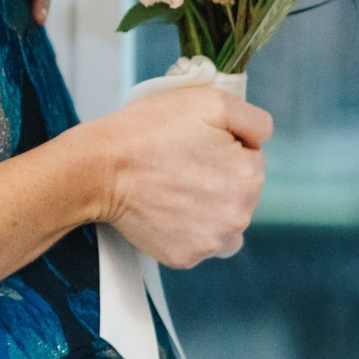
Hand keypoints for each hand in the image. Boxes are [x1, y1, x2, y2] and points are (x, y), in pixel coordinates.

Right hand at [73, 87, 271, 268]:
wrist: (97, 169)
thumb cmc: (147, 132)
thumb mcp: (207, 101)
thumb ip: (251, 118)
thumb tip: (261, 138)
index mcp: (249, 175)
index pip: (251, 158)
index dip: (223, 146)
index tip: (194, 143)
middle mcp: (239, 215)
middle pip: (240, 192)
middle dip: (218, 178)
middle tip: (179, 164)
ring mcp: (211, 241)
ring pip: (223, 221)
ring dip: (206, 207)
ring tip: (172, 189)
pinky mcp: (185, 257)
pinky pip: (197, 242)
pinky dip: (185, 229)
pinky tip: (164, 210)